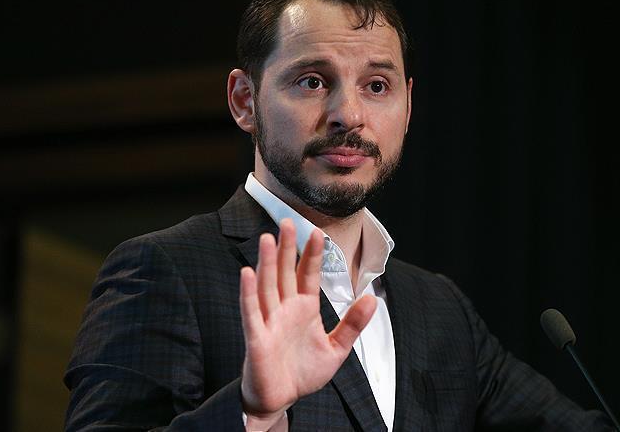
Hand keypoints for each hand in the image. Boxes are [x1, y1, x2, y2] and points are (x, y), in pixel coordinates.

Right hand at [238, 218, 376, 421]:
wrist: (282, 398)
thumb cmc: (303, 372)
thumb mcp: (336, 348)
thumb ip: (353, 324)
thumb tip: (372, 299)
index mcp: (304, 308)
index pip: (308, 275)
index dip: (312, 254)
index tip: (318, 232)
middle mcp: (285, 309)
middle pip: (285, 272)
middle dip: (287, 248)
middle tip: (287, 221)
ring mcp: (269, 321)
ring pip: (267, 286)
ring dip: (267, 263)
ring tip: (268, 239)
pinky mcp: (257, 337)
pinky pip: (251, 312)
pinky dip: (248, 293)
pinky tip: (248, 273)